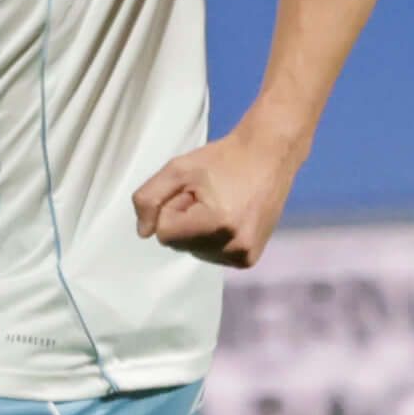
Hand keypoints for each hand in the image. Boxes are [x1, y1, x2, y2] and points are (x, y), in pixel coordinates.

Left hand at [134, 122, 305, 267]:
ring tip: (221, 205)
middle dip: (184, 220)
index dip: (173, 207)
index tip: (195, 191)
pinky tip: (228, 218)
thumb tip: (144, 233)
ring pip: (192, 251)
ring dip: (197, 230)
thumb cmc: (223, 159)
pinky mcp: (249, 259)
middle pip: (178, 244)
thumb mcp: (176, 169)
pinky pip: (210, 254)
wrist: (269, 155)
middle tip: (210, 196)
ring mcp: (244, 255)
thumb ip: (148, 199)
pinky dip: (210, 238)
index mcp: (217, 225)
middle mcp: (235, 247)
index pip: (164, 233)